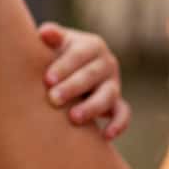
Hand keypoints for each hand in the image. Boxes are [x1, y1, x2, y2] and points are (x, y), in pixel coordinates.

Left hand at [39, 22, 130, 139]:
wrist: (67, 69)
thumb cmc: (56, 52)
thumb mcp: (55, 42)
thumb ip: (51, 36)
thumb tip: (45, 32)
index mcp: (92, 45)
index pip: (79, 55)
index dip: (64, 67)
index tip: (47, 80)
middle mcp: (107, 63)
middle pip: (92, 76)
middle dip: (72, 88)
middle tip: (53, 99)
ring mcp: (114, 84)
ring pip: (108, 96)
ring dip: (92, 107)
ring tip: (73, 118)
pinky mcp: (117, 102)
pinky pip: (123, 114)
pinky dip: (118, 124)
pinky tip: (105, 136)